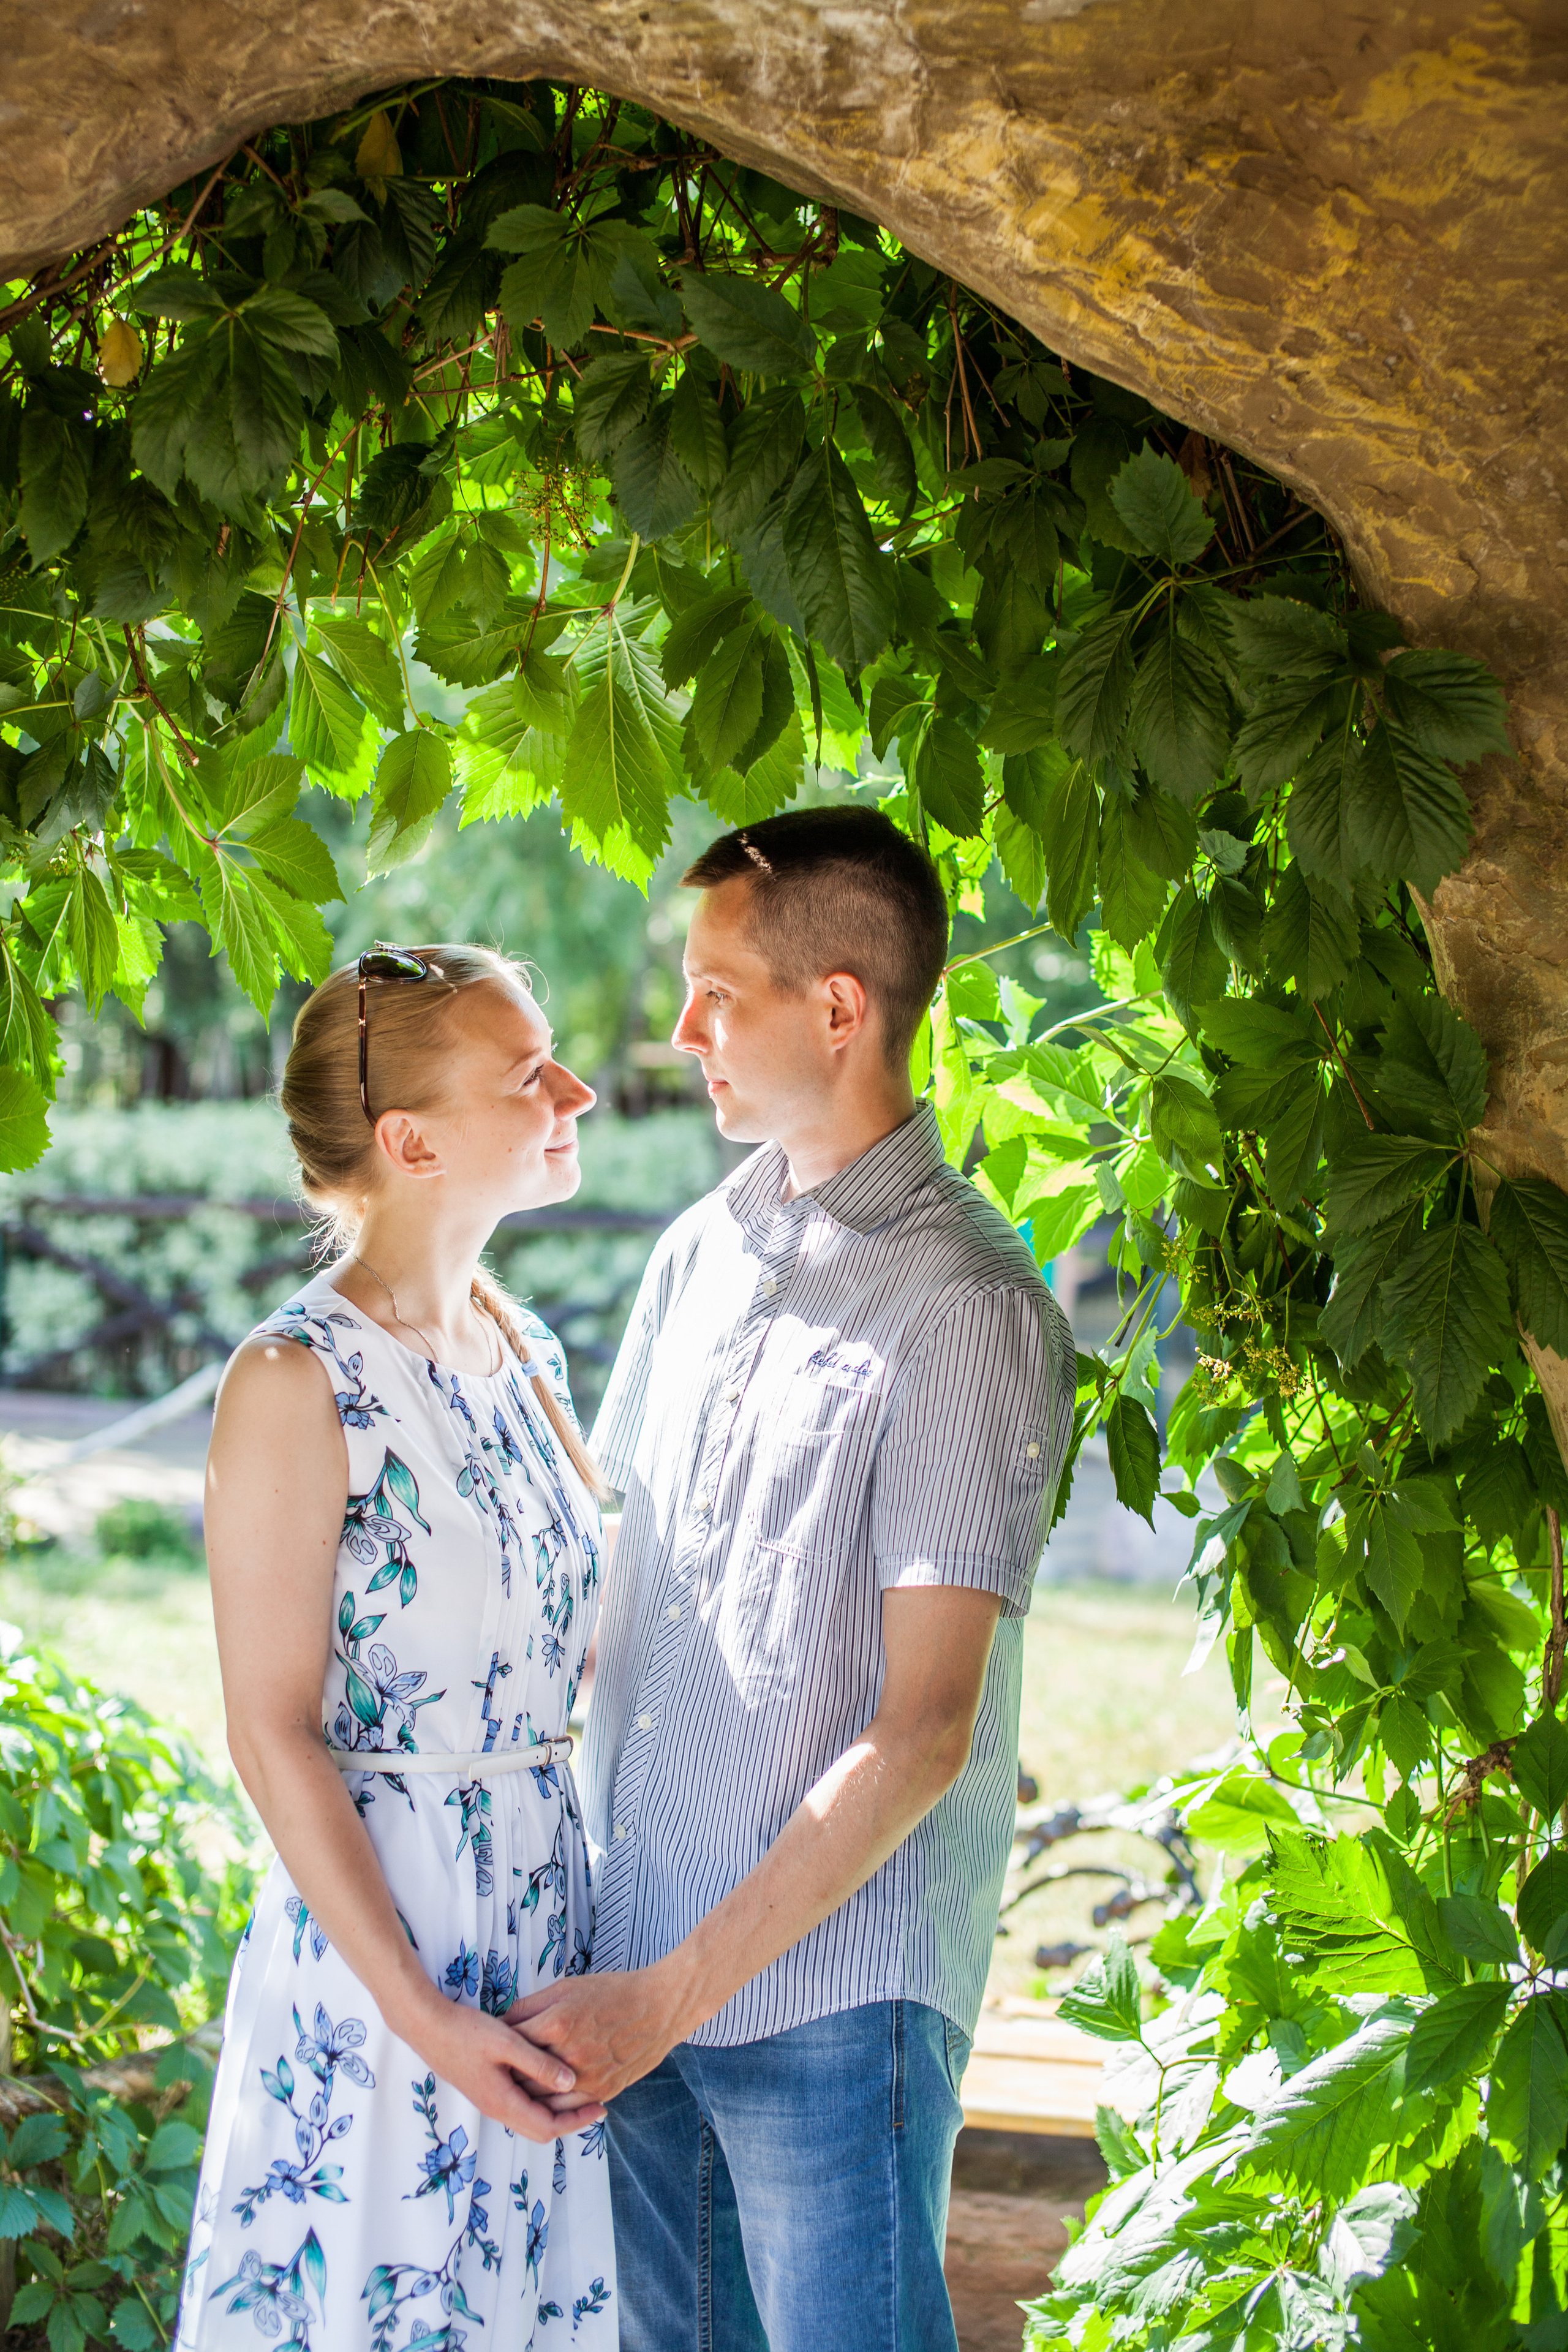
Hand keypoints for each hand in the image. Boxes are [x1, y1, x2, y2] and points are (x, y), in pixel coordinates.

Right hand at [402, 1992, 606, 2140]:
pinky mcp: (488, 2088)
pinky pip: (522, 2104)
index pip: (547, 2127)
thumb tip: (571, 2082)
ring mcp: (491, 2100)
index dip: (577, 2120)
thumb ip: (538, 2063)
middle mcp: (497, 2108)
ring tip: (582, 2091)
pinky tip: (553, 2079)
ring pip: (531, 2117)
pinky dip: (542, 2099)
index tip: (601, 2106)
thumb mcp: (506, 2042)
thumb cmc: (465, 2032)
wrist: (428, 2028)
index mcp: (503, 2102)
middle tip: (598, 2101)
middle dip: (571, 2119)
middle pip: (541, 2128)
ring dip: (557, 2109)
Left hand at [506, 1964, 688, 2106]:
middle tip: (498, 2069)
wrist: (659, 2008)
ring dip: (525, 2093)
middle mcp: (568, 2054)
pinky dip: (551, 2105)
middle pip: (521, 2074)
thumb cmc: (613, 1992)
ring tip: (516, 2086)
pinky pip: (566, 2109)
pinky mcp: (601, 2092)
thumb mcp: (567, 1987)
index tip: (491, 2043)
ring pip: (540, 2098)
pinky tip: (543, 2098)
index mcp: (557, 2023)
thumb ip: (532, 2006)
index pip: (511, 2041)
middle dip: (507, 2072)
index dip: (498, 2042)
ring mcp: (586, 2077)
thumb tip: (503, 2021)